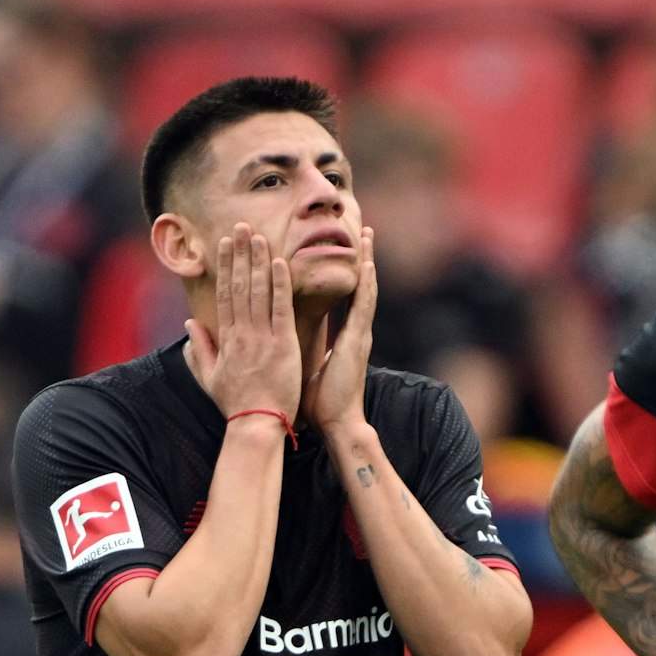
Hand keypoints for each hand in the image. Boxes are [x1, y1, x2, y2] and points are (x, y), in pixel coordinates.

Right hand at [186, 223, 301, 419]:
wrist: (255, 425)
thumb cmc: (236, 405)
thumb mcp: (209, 376)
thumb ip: (200, 348)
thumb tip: (190, 323)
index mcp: (226, 339)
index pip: (225, 294)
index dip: (225, 267)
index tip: (224, 244)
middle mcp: (241, 333)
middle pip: (239, 286)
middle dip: (239, 254)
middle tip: (240, 227)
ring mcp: (261, 337)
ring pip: (258, 292)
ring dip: (258, 261)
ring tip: (257, 235)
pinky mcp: (282, 345)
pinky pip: (281, 309)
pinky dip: (280, 285)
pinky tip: (279, 262)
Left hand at [304, 226, 375, 437]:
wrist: (338, 424)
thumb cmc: (321, 403)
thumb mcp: (308, 367)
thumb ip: (303, 350)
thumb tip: (288, 343)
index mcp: (346, 337)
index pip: (347, 298)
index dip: (347, 274)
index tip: (345, 253)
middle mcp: (356, 331)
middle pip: (360, 286)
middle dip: (362, 258)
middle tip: (362, 231)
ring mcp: (360, 334)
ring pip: (366, 289)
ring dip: (367, 261)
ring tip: (368, 235)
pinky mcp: (359, 340)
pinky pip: (363, 305)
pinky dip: (366, 283)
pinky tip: (367, 263)